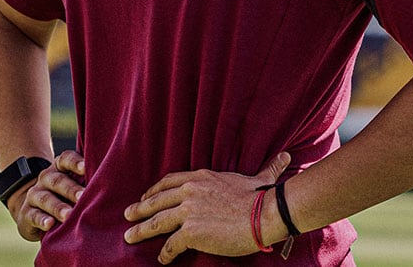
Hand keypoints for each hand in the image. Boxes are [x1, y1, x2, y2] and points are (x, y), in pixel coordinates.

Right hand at [9, 150, 85, 241]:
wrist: (33, 209)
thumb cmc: (64, 196)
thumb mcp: (74, 185)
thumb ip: (88, 180)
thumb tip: (117, 180)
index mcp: (59, 168)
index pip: (65, 159)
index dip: (75, 162)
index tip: (85, 168)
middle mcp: (45, 178)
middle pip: (57, 180)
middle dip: (70, 189)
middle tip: (83, 196)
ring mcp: (34, 195)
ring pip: (45, 198)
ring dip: (58, 207)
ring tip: (69, 215)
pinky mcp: (26, 214)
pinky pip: (33, 215)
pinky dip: (42, 220)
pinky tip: (49, 224)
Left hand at [123, 152, 291, 263]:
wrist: (266, 213)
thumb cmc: (263, 196)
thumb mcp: (259, 177)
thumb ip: (268, 168)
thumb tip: (286, 156)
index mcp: (201, 177)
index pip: (170, 181)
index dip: (155, 190)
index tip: (146, 196)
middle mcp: (190, 191)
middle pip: (156, 200)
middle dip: (139, 209)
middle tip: (127, 215)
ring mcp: (189, 211)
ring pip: (157, 221)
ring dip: (141, 230)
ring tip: (130, 237)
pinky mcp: (191, 232)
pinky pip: (171, 244)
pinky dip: (164, 253)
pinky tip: (162, 259)